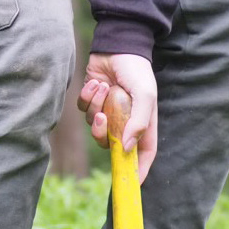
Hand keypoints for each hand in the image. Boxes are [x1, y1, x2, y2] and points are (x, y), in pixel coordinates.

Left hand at [79, 51, 157, 183]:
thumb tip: (126, 149)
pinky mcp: (92, 100)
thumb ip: (139, 122)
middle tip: (103, 117)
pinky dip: (87, 97)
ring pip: (93, 126)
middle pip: (110, 144)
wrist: (117, 44)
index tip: (132, 184)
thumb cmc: (136, 70)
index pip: (143, 154)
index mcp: (142, 122)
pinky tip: (95, 83)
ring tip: (103, 87)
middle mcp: (124, 120)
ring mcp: (107, 110)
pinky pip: (83, 109)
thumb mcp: (145, 95)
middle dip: (102, 133)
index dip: (138, 171)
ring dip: (95, 107)